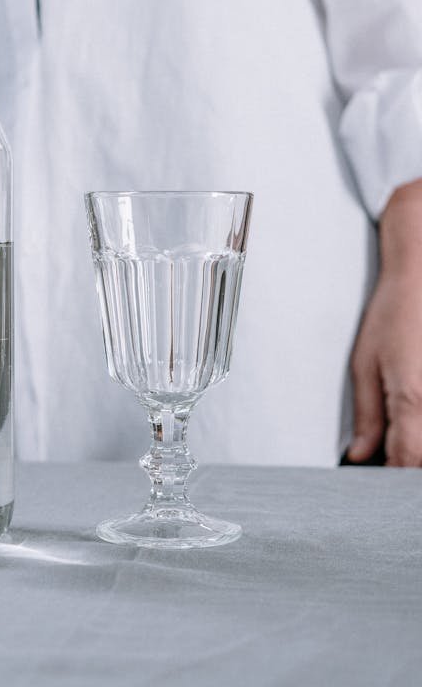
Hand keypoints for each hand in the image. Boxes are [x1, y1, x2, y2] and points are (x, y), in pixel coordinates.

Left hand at [348, 181, 421, 466]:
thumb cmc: (391, 317)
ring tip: (398, 452)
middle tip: (388, 482)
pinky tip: (411, 435)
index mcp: (411, 399)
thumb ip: (367, 417)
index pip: (407, 464)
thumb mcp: (364, 364)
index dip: (393, 487)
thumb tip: (360, 457)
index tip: (378, 499)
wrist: (420, 278)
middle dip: (409, 474)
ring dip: (416, 452)